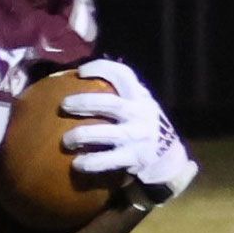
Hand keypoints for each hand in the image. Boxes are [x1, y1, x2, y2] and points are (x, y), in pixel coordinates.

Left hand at [59, 58, 197, 205]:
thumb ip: (121, 94)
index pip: (123, 74)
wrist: (170, 158)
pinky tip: (76, 163)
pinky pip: (108, 160)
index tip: (80, 72)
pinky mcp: (135, 157)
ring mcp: (138, 136)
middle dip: (84, 102)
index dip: (102, 68)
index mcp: (141, 96)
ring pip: (107, 132)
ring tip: (66, 140)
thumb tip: (79, 81)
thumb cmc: (143, 126)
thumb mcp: (139, 105)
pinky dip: (91, 161)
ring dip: (82, 134)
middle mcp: (141, 113)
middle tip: (64, 105)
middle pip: (111, 103)